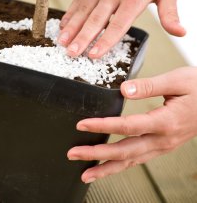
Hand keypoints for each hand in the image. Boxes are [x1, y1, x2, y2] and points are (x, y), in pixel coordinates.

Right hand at [58, 0, 184, 57]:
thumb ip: (170, 13)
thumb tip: (180, 32)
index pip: (118, 24)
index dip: (105, 41)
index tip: (94, 55)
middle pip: (95, 19)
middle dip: (81, 38)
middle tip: (70, 54)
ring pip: (82, 10)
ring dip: (71, 28)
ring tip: (61, 43)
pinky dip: (70, 12)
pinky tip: (63, 24)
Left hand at [67, 67, 196, 183]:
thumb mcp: (178, 80)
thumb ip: (149, 85)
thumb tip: (124, 90)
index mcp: (165, 121)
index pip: (128, 127)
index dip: (103, 126)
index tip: (82, 125)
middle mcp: (164, 139)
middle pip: (125, 151)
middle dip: (97, 155)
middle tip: (73, 155)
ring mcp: (164, 145)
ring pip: (132, 161)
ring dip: (107, 167)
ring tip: (86, 173)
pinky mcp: (164, 145)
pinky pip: (140, 159)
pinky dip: (122, 165)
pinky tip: (110, 166)